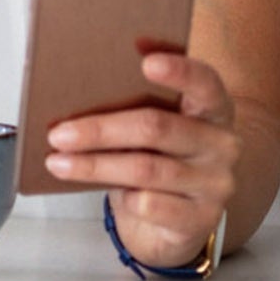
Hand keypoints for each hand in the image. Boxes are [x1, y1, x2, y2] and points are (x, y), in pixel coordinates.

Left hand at [43, 52, 239, 267]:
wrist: (177, 212)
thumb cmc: (154, 151)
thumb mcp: (149, 119)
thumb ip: (130, 98)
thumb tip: (73, 81)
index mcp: (211, 106)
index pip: (204, 82)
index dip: (179, 69)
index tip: (145, 61)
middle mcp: (221, 143)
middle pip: (156, 127)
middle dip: (100, 129)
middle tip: (59, 133)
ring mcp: (215, 183)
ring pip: (146, 168)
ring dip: (95, 166)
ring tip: (58, 161)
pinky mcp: (202, 219)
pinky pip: (152, 205)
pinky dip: (122, 198)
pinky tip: (102, 191)